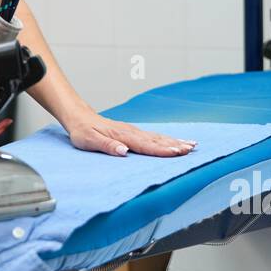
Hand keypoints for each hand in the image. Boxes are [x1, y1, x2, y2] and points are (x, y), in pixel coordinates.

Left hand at [62, 107, 196, 157]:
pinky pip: (153, 136)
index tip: (177, 153)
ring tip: (191, 145)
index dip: (162, 150)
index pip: (145, 145)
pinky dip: (167, 139)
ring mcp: (133, 131)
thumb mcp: (89, 140)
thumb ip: (107, 146)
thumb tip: (124, 151)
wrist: (79, 117)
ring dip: (175, 141)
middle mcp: (131, 132)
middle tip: (191, 149)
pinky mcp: (133, 132)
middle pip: (157, 140)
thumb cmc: (82, 131)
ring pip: (158, 137)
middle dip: (175, 145)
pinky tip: (175, 141)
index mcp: (122, 135)